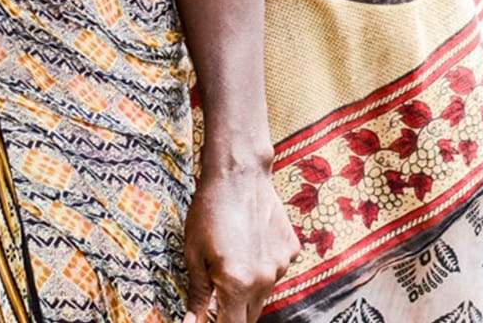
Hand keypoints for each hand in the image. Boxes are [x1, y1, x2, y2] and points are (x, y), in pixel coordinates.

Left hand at [181, 159, 295, 322]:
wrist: (239, 174)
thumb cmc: (209, 211)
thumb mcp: (194, 253)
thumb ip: (199, 294)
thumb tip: (192, 322)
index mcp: (237, 284)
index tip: (209, 319)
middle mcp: (264, 280)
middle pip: (251, 315)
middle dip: (233, 313)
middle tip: (218, 294)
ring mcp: (281, 265)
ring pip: (264, 292)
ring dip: (249, 289)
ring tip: (233, 258)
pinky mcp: (291, 250)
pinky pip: (276, 270)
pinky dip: (263, 266)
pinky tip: (249, 243)